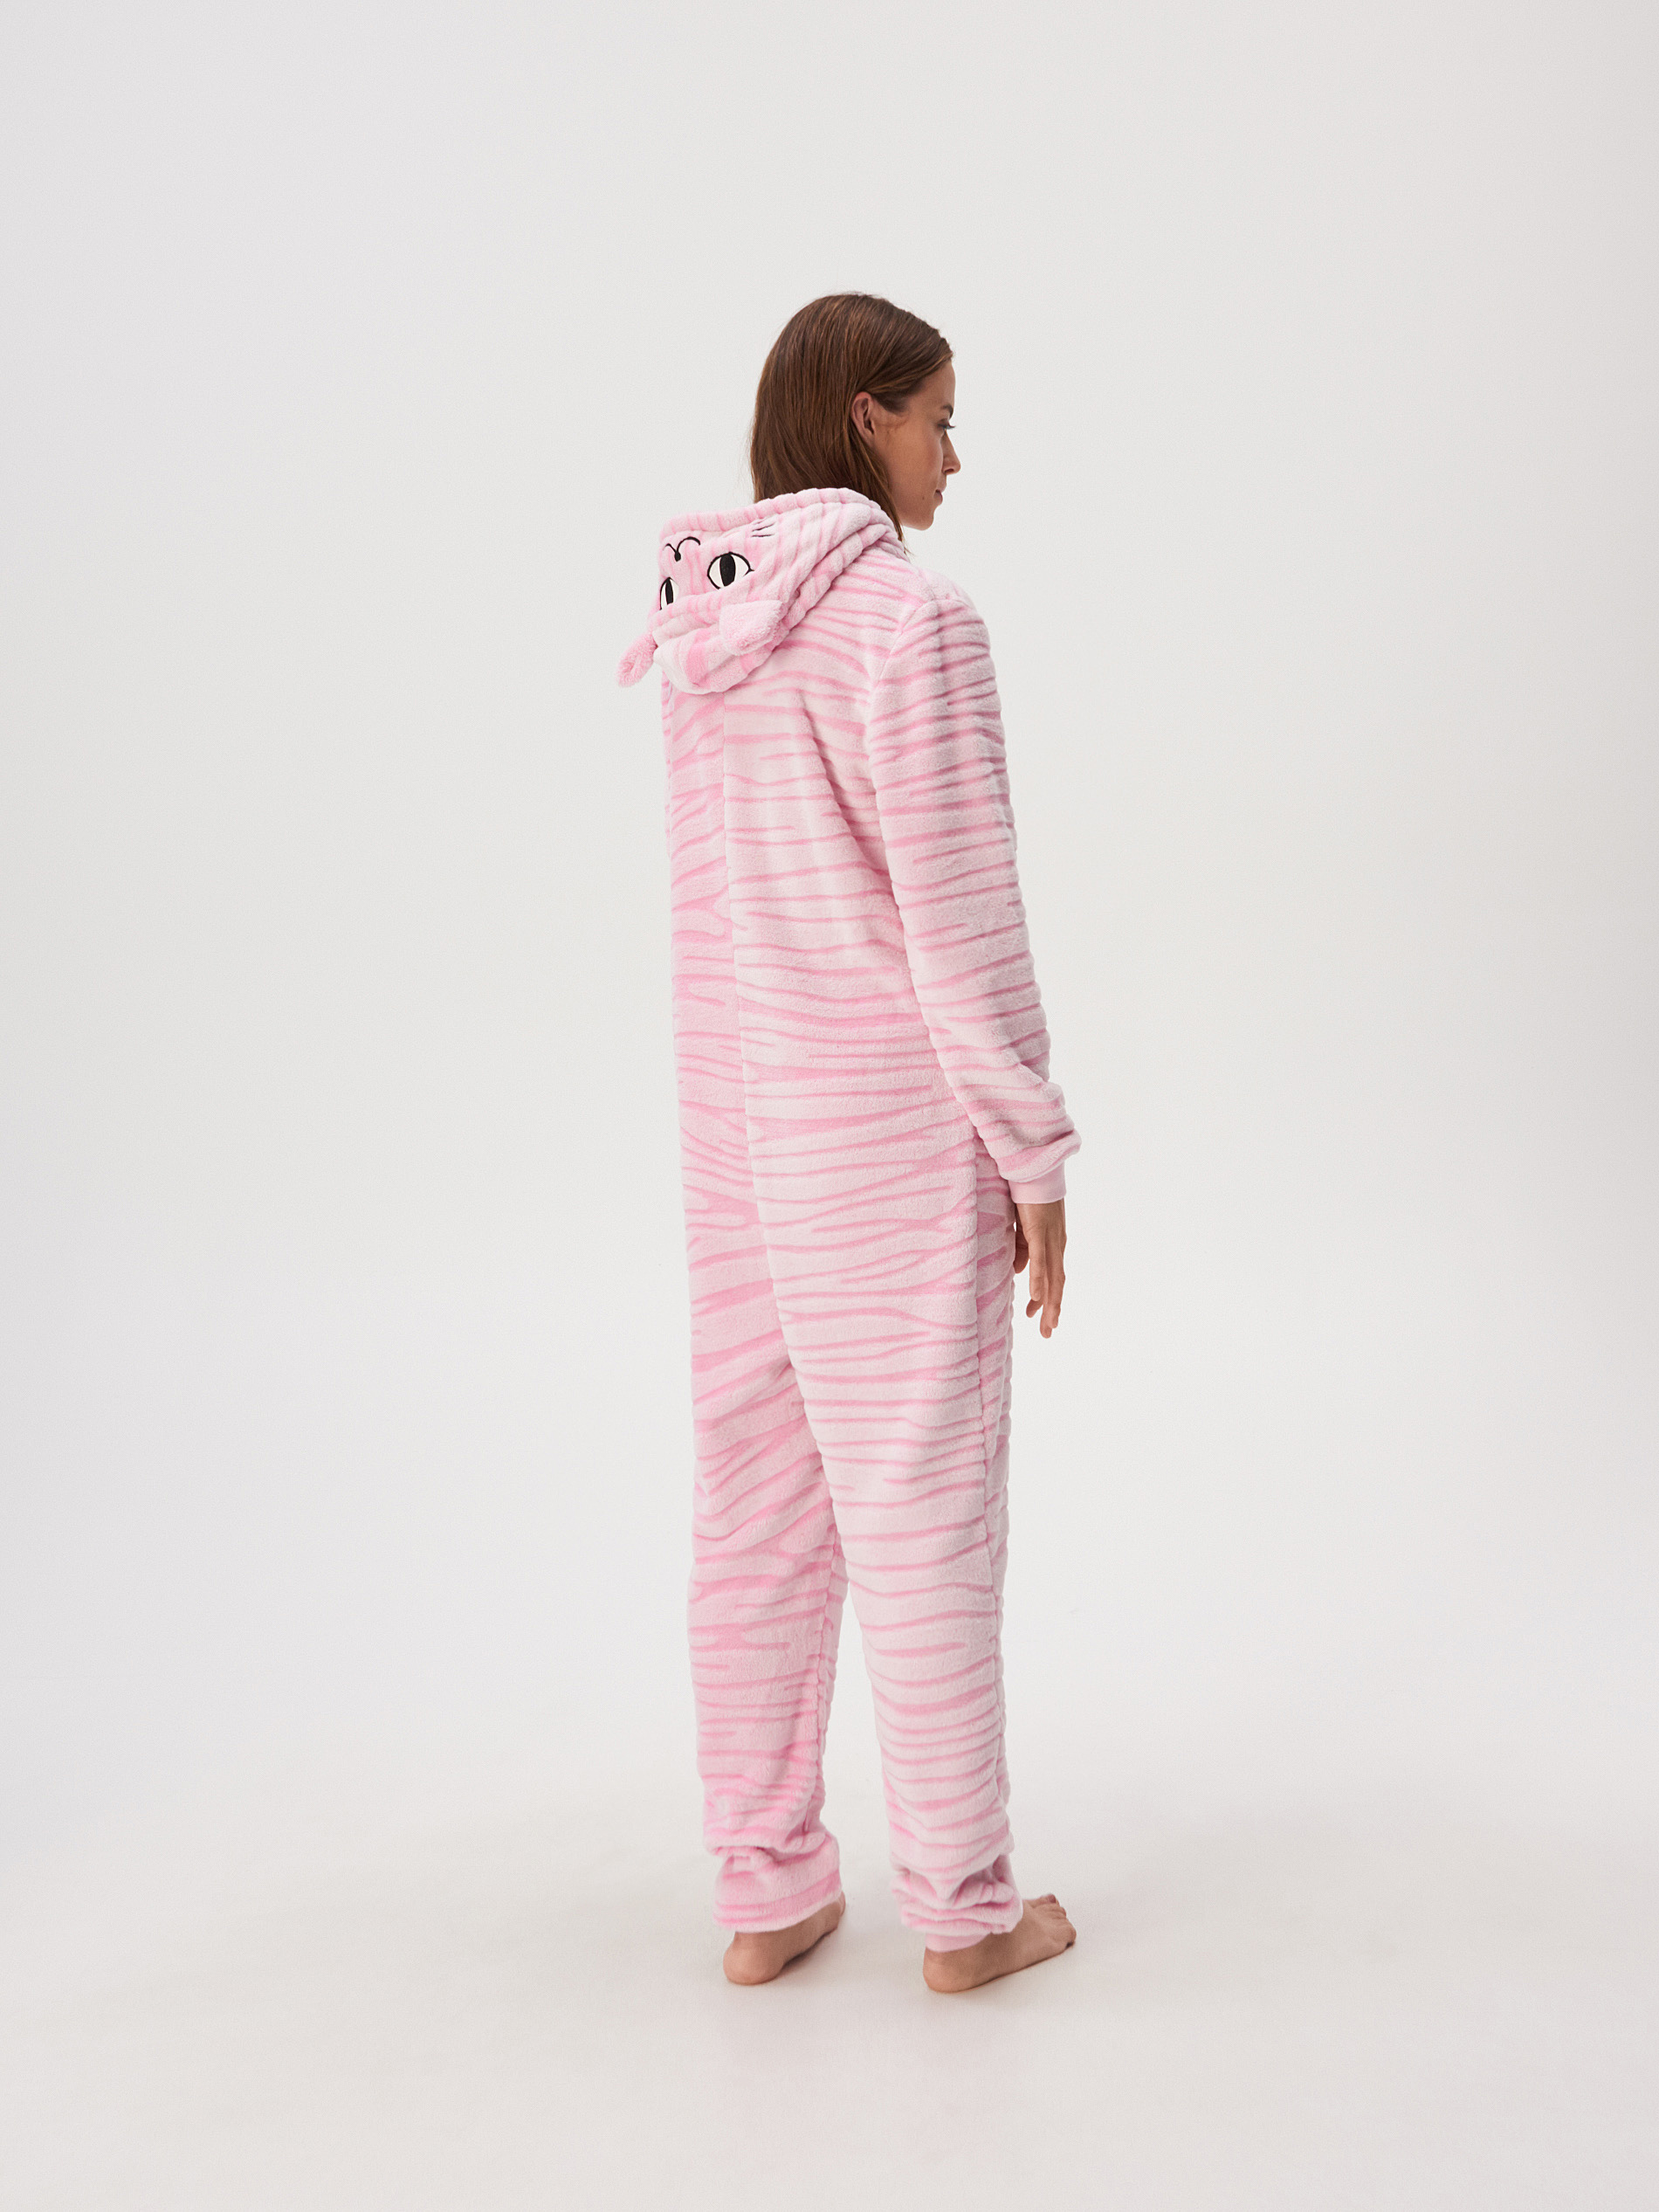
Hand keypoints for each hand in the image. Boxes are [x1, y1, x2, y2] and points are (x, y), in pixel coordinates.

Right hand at [1013, 1199, 1065, 1337]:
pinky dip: (1039, 1279)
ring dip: (1050, 1302)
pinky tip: (1036, 1296)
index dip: (1048, 1299)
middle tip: (1047, 1332)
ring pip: (1052, 1277)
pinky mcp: (1039, 1231)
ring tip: (1047, 1323)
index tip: (1041, 1317)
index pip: (1052, 1278)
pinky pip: (1040, 1259)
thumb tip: (1017, 1271)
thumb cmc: (1027, 1196)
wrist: (1033, 1170)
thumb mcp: (1023, 1228)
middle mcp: (1056, 1244)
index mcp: (1053, 1244)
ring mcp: (1049, 1239)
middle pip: (1057, 1284)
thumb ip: (1022, 1249)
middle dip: (1052, 1309)